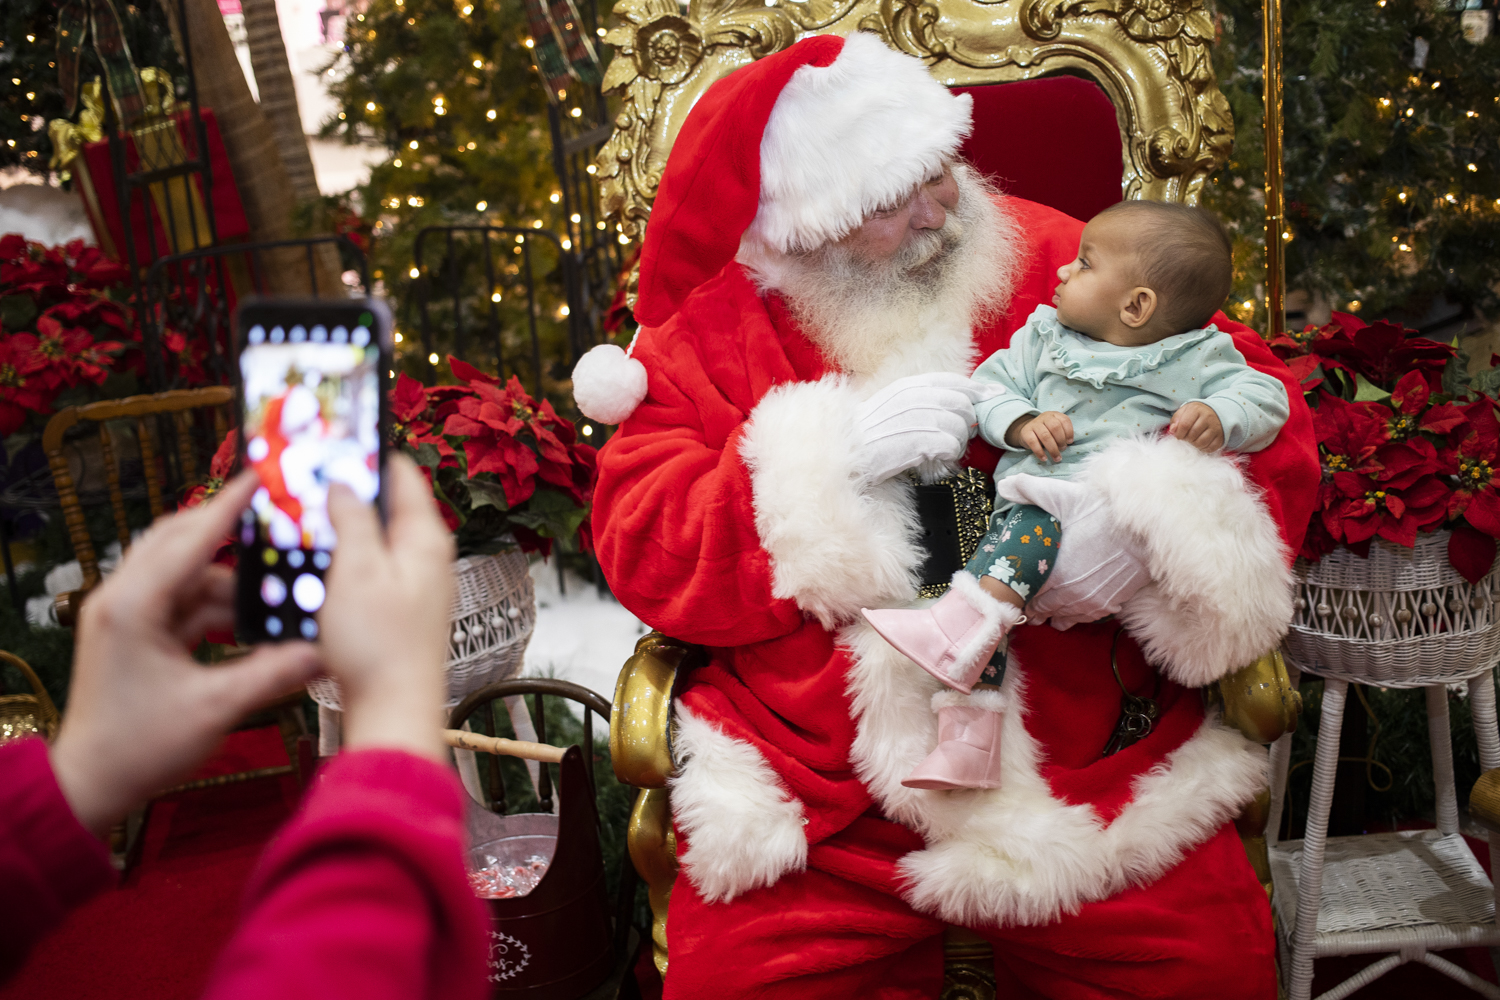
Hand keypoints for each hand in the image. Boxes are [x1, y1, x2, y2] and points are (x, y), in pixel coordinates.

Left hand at [50, 473, 322, 837]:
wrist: (90, 784)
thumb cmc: (140, 747)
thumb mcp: (216, 708)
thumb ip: (273, 672)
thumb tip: (325, 651)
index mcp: (133, 606)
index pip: (190, 539)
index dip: (229, 507)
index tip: (261, 477)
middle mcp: (121, 599)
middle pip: (179, 541)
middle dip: (226, 530)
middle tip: (273, 516)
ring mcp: (124, 615)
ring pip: (182, 572)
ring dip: (226, 579)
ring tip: (273, 585)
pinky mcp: (132, 633)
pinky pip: (180, 599)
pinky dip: (214, 603)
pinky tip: (249, 618)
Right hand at [320, 453, 454, 762]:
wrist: (393, 711)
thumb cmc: (379, 645)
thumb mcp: (356, 570)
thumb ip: (352, 520)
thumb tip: (343, 483)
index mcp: (425, 537)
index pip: (401, 473)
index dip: (365, 454)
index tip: (330, 442)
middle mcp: (427, 557)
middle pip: (386, 506)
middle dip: (347, 492)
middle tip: (305, 481)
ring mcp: (415, 584)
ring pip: (374, 539)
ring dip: (341, 530)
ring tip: (303, 522)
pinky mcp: (398, 610)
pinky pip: (369, 570)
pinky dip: (343, 562)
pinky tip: (315, 569)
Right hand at [852, 373, 998, 482]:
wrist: (847, 452)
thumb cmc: (870, 433)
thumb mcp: (893, 405)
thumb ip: (923, 400)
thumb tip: (957, 403)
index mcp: (910, 385)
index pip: (954, 381)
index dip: (977, 389)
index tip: (992, 395)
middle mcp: (916, 397)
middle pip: (963, 405)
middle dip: (967, 422)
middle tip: (958, 436)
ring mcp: (918, 418)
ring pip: (960, 428)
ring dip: (957, 443)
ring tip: (941, 451)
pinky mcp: (919, 441)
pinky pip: (952, 446)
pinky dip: (948, 456)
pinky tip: (935, 459)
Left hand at [991, 474, 1149, 627]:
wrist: (1144, 530)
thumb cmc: (1103, 513)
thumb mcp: (1062, 496)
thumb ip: (1029, 490)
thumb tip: (1004, 485)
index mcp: (1053, 573)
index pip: (1026, 594)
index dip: (1018, 591)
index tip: (1014, 587)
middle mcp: (1069, 594)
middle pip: (1042, 610)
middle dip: (1033, 605)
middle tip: (1026, 600)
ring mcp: (1090, 602)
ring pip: (1063, 618)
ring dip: (1053, 613)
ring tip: (1046, 608)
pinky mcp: (1109, 604)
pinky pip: (1085, 619)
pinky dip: (1075, 615)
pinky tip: (1071, 608)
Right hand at [1007, 411, 1072, 462]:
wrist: (1027, 431)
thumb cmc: (1046, 431)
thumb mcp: (1055, 429)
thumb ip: (1062, 433)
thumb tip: (1068, 443)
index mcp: (1054, 415)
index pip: (1064, 420)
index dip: (1069, 432)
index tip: (1069, 442)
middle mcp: (1044, 417)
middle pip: (1055, 427)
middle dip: (1061, 440)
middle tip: (1062, 449)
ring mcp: (1034, 424)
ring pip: (1045, 436)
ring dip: (1052, 449)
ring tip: (1056, 457)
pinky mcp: (1025, 432)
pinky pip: (1033, 442)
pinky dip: (1040, 452)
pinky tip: (1044, 458)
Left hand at [1170, 401, 1223, 452]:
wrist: (1216, 411)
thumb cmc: (1196, 413)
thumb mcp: (1184, 411)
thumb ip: (1176, 419)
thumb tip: (1172, 430)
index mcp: (1197, 410)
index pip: (1184, 425)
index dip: (1179, 433)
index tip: (1178, 435)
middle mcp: (1208, 418)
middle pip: (1193, 435)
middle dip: (1186, 439)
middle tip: (1186, 438)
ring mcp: (1216, 428)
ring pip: (1201, 442)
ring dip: (1194, 445)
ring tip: (1192, 441)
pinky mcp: (1221, 437)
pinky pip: (1210, 448)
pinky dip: (1203, 449)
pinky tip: (1200, 444)